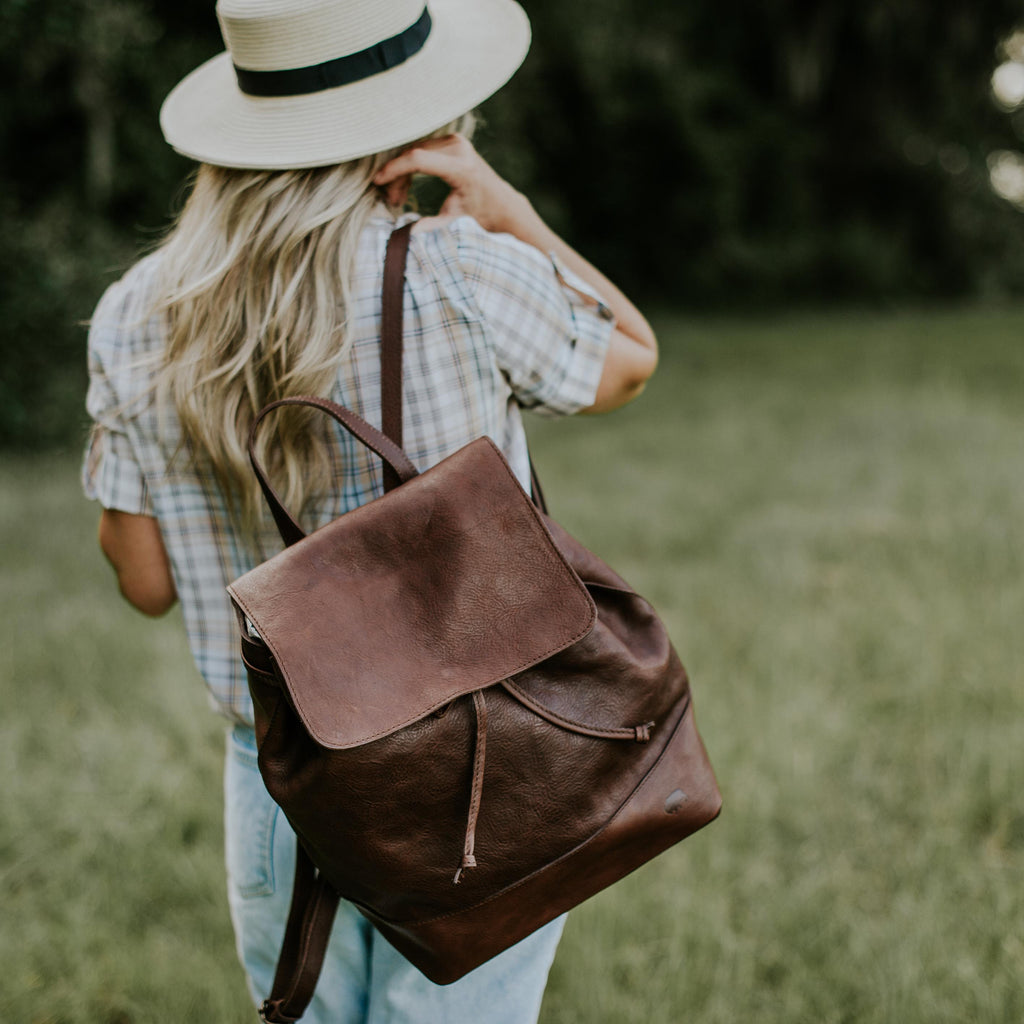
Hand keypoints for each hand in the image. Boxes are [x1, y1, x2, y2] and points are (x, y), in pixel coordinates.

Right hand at [373, 134, 535, 235]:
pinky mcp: (452, 141)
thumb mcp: (456, 224)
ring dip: (401, 173)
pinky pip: (422, 149)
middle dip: (396, 176)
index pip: (418, 160)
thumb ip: (434, 227)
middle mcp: (459, 148)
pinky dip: (409, 167)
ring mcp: (456, 141)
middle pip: (413, 154)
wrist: (500, 204)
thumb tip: (411, 234)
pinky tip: (404, 187)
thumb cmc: (478, 216)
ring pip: (415, 151)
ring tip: (397, 198)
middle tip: (390, 200)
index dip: (394, 170)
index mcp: (461, 168)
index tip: (377, 182)